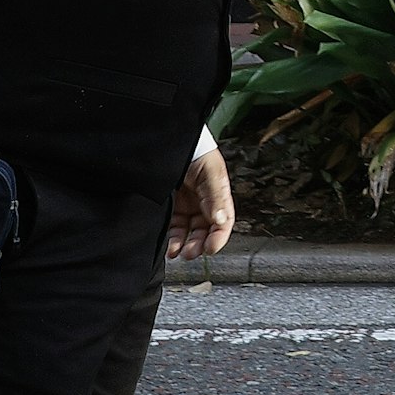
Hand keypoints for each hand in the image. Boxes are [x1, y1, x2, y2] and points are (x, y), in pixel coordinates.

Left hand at [168, 142, 232, 260]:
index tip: (211, 248)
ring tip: (178, 252)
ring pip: (189, 232)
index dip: (219, 237)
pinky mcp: (172, 207)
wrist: (171, 141)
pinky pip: (174, 227)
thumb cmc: (196, 151)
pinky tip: (170, 247)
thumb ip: (216, 196)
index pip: (224, 221)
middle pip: (206, 230)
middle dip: (200, 244)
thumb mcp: (210, 172)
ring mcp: (188, 205)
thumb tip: (220, 219)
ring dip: (185, 244)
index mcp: (219, 194)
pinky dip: (173, 239)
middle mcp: (205, 203)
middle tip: (192, 253)